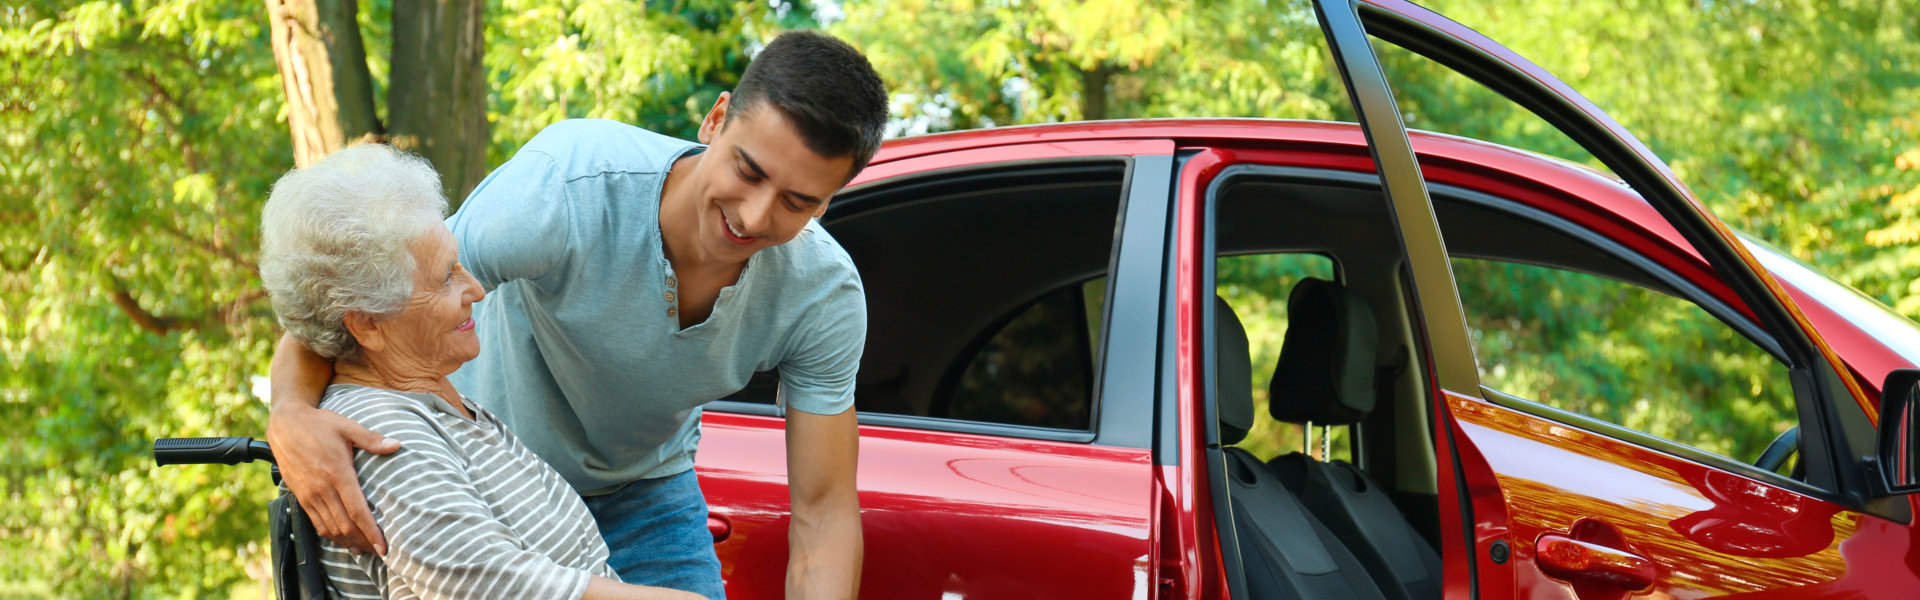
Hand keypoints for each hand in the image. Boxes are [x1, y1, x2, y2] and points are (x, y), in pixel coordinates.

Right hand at [266, 401, 400, 553]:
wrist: (285, 425)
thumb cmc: (318, 424)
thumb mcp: (347, 426)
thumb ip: (371, 439)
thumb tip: (396, 445)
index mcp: (337, 473)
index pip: (357, 510)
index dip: (371, 531)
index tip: (383, 546)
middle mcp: (322, 488)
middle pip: (346, 525)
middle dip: (364, 542)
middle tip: (381, 552)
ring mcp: (310, 495)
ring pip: (331, 528)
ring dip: (349, 542)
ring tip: (366, 549)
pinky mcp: (301, 496)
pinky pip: (317, 523)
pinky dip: (331, 535)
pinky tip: (344, 540)